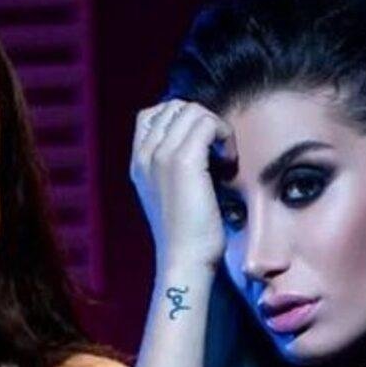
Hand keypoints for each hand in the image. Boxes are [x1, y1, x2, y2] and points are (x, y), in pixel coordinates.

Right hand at [131, 100, 234, 270]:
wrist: (184, 260)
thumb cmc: (185, 233)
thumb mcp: (170, 192)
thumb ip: (172, 164)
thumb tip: (201, 140)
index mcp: (137, 162)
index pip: (152, 114)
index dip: (182, 119)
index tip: (201, 146)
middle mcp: (144, 155)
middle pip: (174, 107)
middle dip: (201, 121)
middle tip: (215, 152)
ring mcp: (160, 156)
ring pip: (192, 111)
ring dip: (215, 127)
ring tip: (222, 157)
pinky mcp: (183, 162)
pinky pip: (207, 122)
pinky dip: (224, 134)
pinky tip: (228, 161)